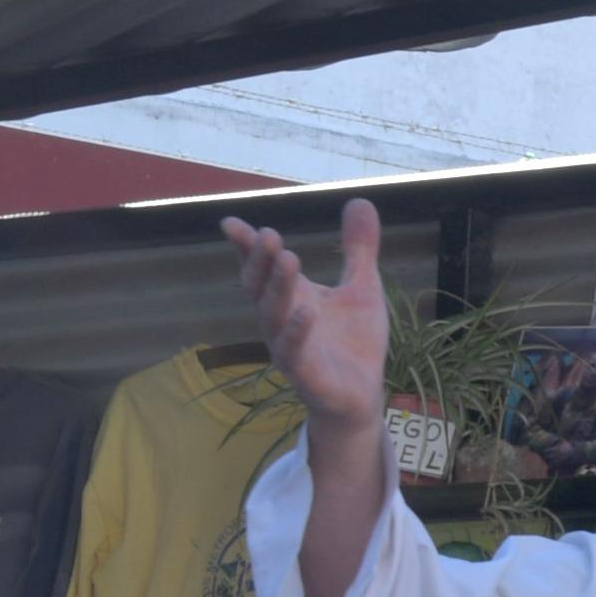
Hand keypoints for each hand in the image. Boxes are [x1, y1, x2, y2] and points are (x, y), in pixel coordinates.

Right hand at [221, 200, 392, 433]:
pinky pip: (294, 352)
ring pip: (273, 316)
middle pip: (260, 288)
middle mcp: (282, 319)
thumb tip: (361, 200)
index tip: (232, 223)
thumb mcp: (363, 287)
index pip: (261, 268)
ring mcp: (289, 347)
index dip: (246, 247)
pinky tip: (307, 311)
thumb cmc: (354, 342)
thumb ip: (358, 248)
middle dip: (260, 261)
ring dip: (278, 287)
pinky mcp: (306, 374)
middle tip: (267, 234)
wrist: (362, 396)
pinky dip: (298, 331)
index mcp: (292, 297)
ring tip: (288, 257)